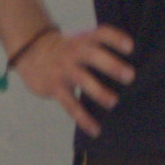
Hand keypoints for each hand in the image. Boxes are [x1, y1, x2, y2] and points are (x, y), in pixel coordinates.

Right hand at [14, 23, 134, 129]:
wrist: (31, 52)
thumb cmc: (66, 50)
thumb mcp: (80, 40)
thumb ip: (101, 48)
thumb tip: (133, 69)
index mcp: (84, 39)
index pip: (101, 34)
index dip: (115, 39)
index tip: (131, 47)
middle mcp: (74, 52)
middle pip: (92, 54)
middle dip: (111, 65)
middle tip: (130, 76)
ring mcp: (63, 69)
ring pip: (82, 79)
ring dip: (99, 91)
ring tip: (113, 102)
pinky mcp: (55, 87)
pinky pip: (70, 104)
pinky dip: (83, 118)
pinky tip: (95, 130)